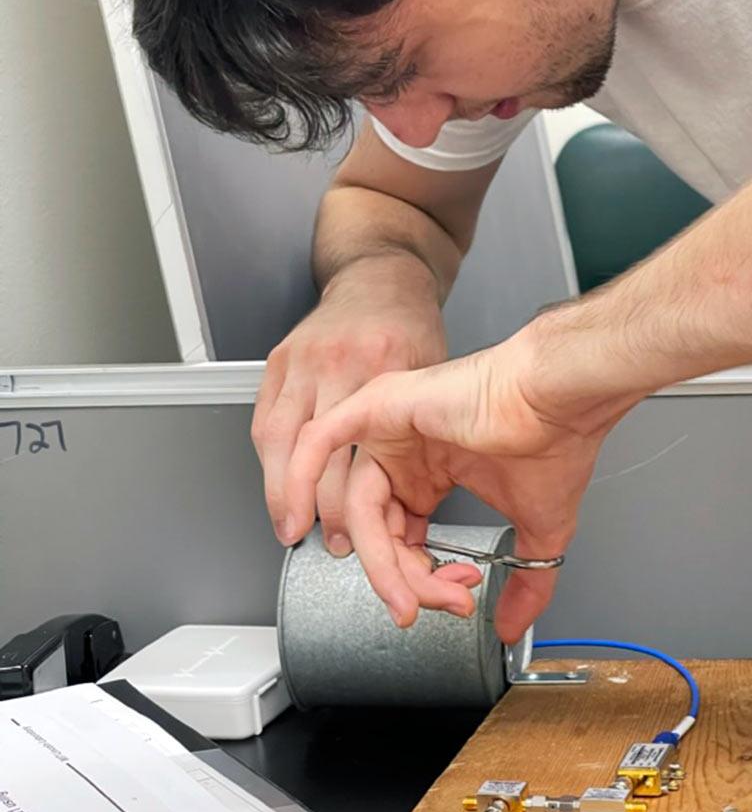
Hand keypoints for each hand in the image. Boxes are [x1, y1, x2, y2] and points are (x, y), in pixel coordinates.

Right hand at [253, 257, 445, 554]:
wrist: (380, 277)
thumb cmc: (409, 326)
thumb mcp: (428, 375)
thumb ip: (411, 427)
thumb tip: (401, 493)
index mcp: (381, 369)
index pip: (353, 452)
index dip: (344, 500)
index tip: (346, 533)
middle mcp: (336, 365)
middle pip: (306, 448)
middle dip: (300, 501)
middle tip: (304, 534)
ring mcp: (302, 360)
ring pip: (275, 436)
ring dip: (274, 485)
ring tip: (283, 519)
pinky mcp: (280, 358)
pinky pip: (264, 415)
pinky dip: (267, 454)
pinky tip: (275, 478)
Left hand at [281, 325, 628, 641]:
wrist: (560, 400)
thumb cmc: (555, 440)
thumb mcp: (539, 530)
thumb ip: (526, 583)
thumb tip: (514, 627)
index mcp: (432, 470)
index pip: (403, 538)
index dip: (423, 578)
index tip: (458, 598)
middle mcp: (407, 450)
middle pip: (379, 531)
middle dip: (408, 579)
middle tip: (440, 603)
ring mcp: (390, 428)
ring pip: (358, 506)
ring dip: (380, 562)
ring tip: (409, 594)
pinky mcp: (378, 406)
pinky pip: (317, 443)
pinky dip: (300, 482)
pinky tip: (304, 520)